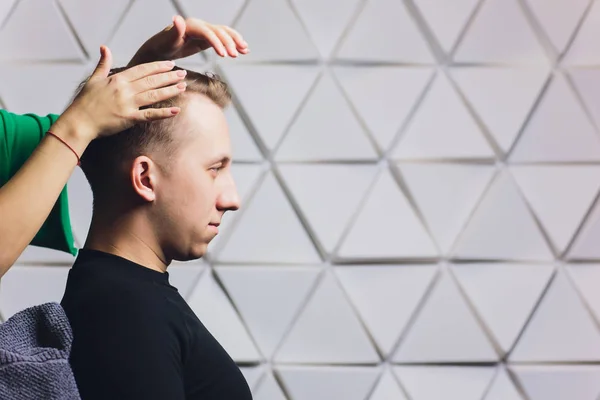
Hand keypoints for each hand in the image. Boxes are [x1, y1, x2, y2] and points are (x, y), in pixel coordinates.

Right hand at [59, 45, 186, 141]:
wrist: (78, 121)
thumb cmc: (85, 101)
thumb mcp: (94, 79)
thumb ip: (103, 63)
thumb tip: (104, 47)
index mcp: (118, 79)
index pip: (142, 70)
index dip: (158, 67)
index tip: (170, 65)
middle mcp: (125, 89)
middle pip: (151, 80)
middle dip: (169, 76)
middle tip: (183, 73)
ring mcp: (128, 104)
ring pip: (153, 95)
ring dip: (170, 90)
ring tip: (183, 87)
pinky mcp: (129, 118)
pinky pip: (149, 115)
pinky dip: (163, 113)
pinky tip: (176, 110)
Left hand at [128, 15, 248, 65]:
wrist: (162, 48)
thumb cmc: (163, 45)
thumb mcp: (167, 41)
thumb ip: (175, 31)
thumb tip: (177, 18)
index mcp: (192, 25)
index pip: (208, 32)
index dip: (217, 42)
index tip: (223, 55)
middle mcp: (201, 26)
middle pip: (219, 31)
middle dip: (229, 43)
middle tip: (235, 56)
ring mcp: (206, 31)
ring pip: (225, 33)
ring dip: (236, 41)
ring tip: (245, 50)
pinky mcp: (208, 38)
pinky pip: (224, 39)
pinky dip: (233, 43)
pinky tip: (243, 50)